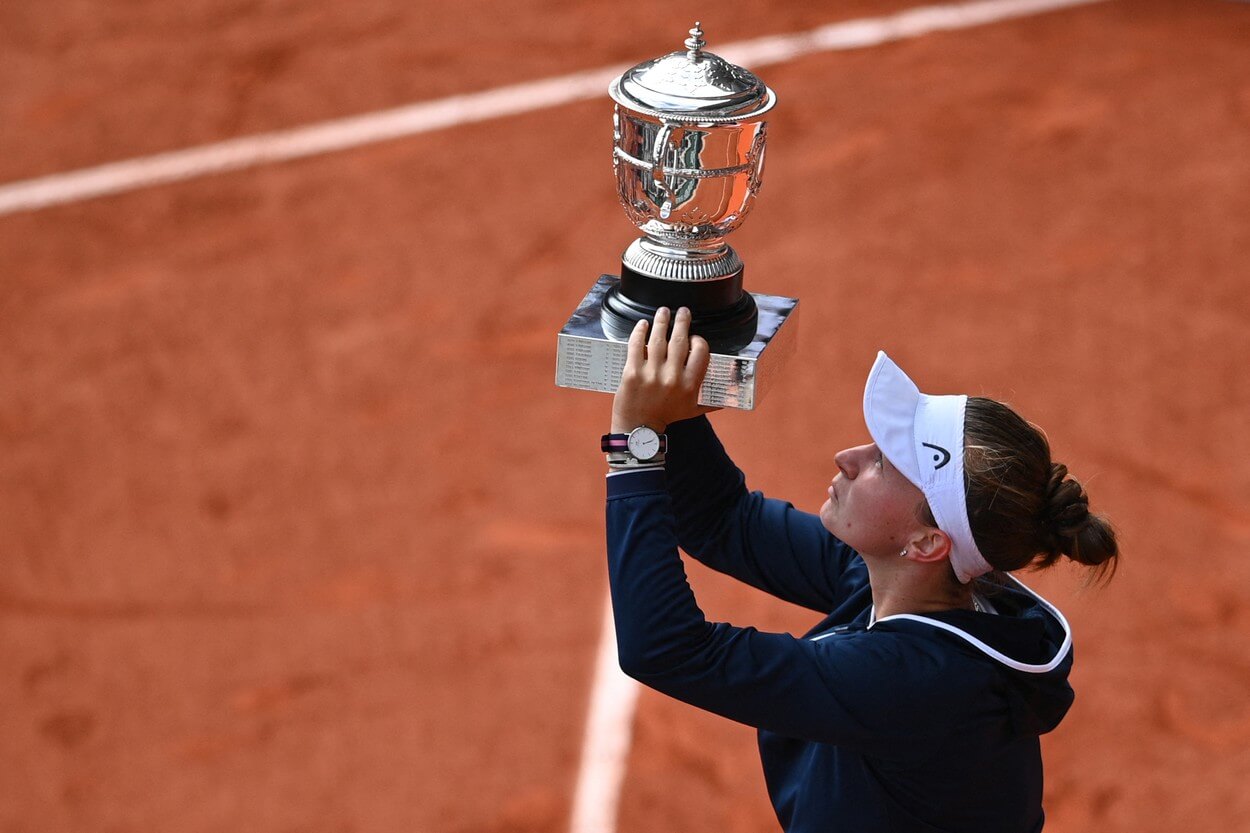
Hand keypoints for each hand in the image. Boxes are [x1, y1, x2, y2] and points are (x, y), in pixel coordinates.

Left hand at [611, 307, 715, 433]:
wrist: (639, 430)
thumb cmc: (667, 418)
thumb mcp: (693, 411)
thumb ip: (710, 402)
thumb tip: (728, 398)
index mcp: (690, 384)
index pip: (700, 352)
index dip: (698, 340)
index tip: (694, 337)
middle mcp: (672, 377)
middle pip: (680, 340)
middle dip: (682, 321)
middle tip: (683, 311)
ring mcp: (651, 374)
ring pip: (658, 339)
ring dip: (662, 321)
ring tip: (663, 311)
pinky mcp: (632, 373)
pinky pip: (636, 346)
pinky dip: (640, 332)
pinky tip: (643, 324)